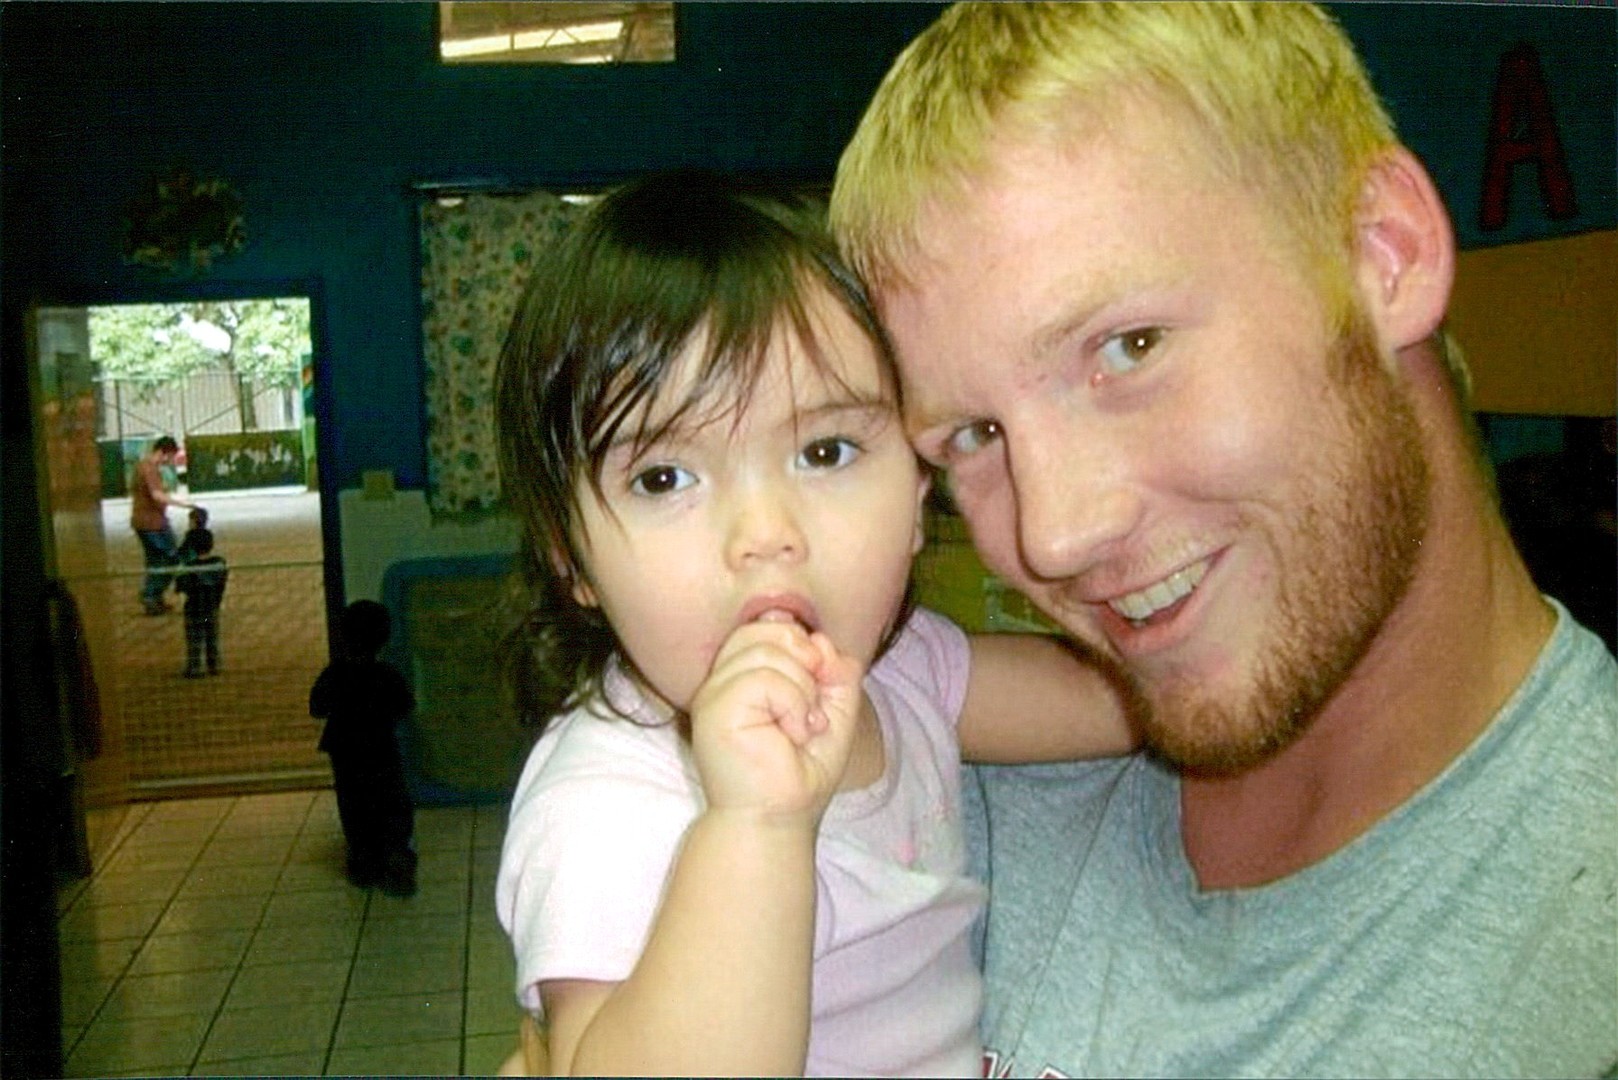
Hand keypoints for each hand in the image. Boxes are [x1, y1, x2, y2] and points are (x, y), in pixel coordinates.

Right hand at [688, 621, 863, 821]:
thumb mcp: (834, 712)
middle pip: (768, 628)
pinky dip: (792, 704)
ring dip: (802, 690)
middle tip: (813, 705)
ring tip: (802, 727)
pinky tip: (792, 734)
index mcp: (742, 675)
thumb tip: (822, 642)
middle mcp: (723, 679)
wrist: (776, 820)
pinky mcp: (714, 710)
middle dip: (806, 660)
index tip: (819, 686)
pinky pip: (764, 679)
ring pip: (768, 652)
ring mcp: (715, 693)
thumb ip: (836, 672)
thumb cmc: (799, 773)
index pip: (769, 626)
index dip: (805, 644)